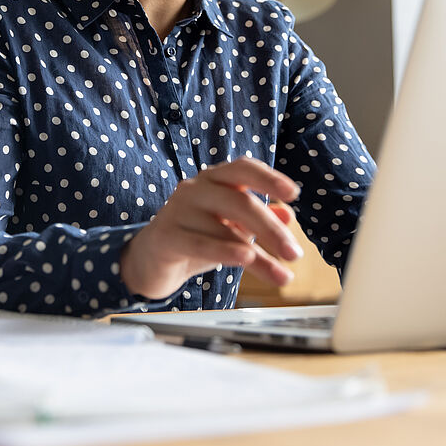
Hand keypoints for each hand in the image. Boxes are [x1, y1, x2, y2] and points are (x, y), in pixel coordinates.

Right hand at [119, 157, 302, 299]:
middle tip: (294, 254)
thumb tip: (288, 215)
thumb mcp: (232, 228)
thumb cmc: (196, 236)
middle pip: (239, 202)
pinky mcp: (166, 236)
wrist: (151, 258)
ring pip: (224, 229)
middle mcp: (195, 189)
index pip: (243, 169)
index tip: (294, 193)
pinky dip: (226, 252)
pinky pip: (201, 243)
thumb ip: (260, 220)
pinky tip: (247, 259)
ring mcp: (177, 210)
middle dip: (271, 229)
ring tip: (281, 276)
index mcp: (214, 180)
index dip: (269, 178)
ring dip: (257, 255)